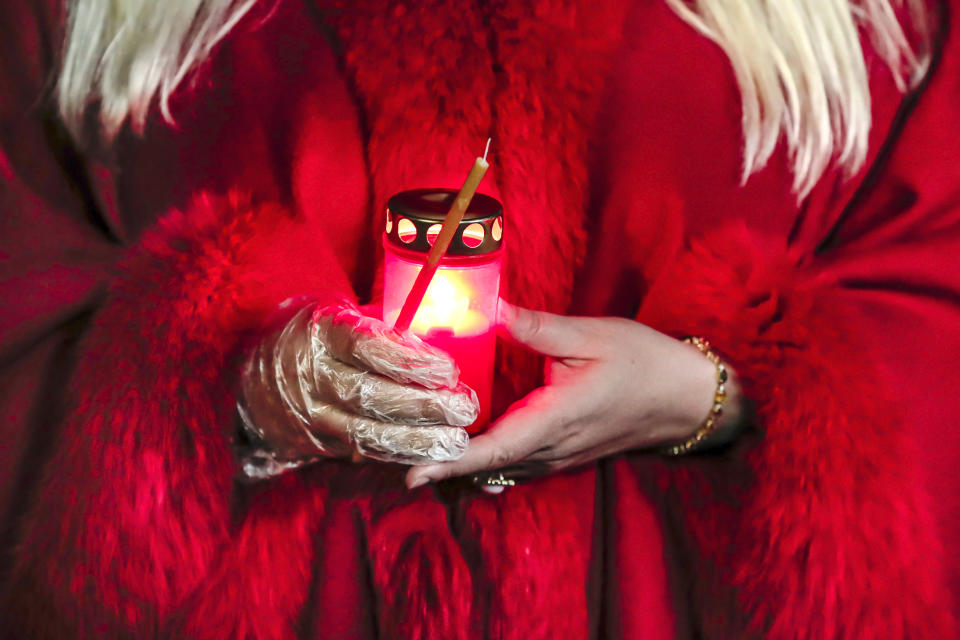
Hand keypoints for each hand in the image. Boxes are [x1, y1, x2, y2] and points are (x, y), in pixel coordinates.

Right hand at [237, 302, 478, 477]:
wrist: (261, 374)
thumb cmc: (321, 335)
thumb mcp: (344, 314)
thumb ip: (385, 328)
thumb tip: (441, 340)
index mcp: (323, 332)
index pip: (368, 347)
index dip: (410, 361)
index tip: (448, 370)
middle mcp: (313, 375)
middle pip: (371, 395)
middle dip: (423, 405)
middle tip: (464, 408)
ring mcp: (312, 413)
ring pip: (367, 431)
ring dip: (417, 440)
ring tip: (456, 442)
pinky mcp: (317, 441)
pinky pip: (362, 450)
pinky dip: (398, 454)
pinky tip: (431, 456)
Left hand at [405, 302, 742, 488]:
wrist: (687, 399)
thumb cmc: (645, 362)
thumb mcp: (593, 335)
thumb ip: (537, 328)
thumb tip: (490, 308)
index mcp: (557, 417)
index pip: (495, 448)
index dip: (452, 462)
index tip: (414, 474)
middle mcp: (553, 447)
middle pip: (487, 466)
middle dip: (440, 464)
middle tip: (393, 454)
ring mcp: (559, 457)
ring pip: (499, 470)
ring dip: (459, 465)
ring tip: (415, 452)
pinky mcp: (563, 455)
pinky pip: (515, 465)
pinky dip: (484, 461)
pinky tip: (460, 448)